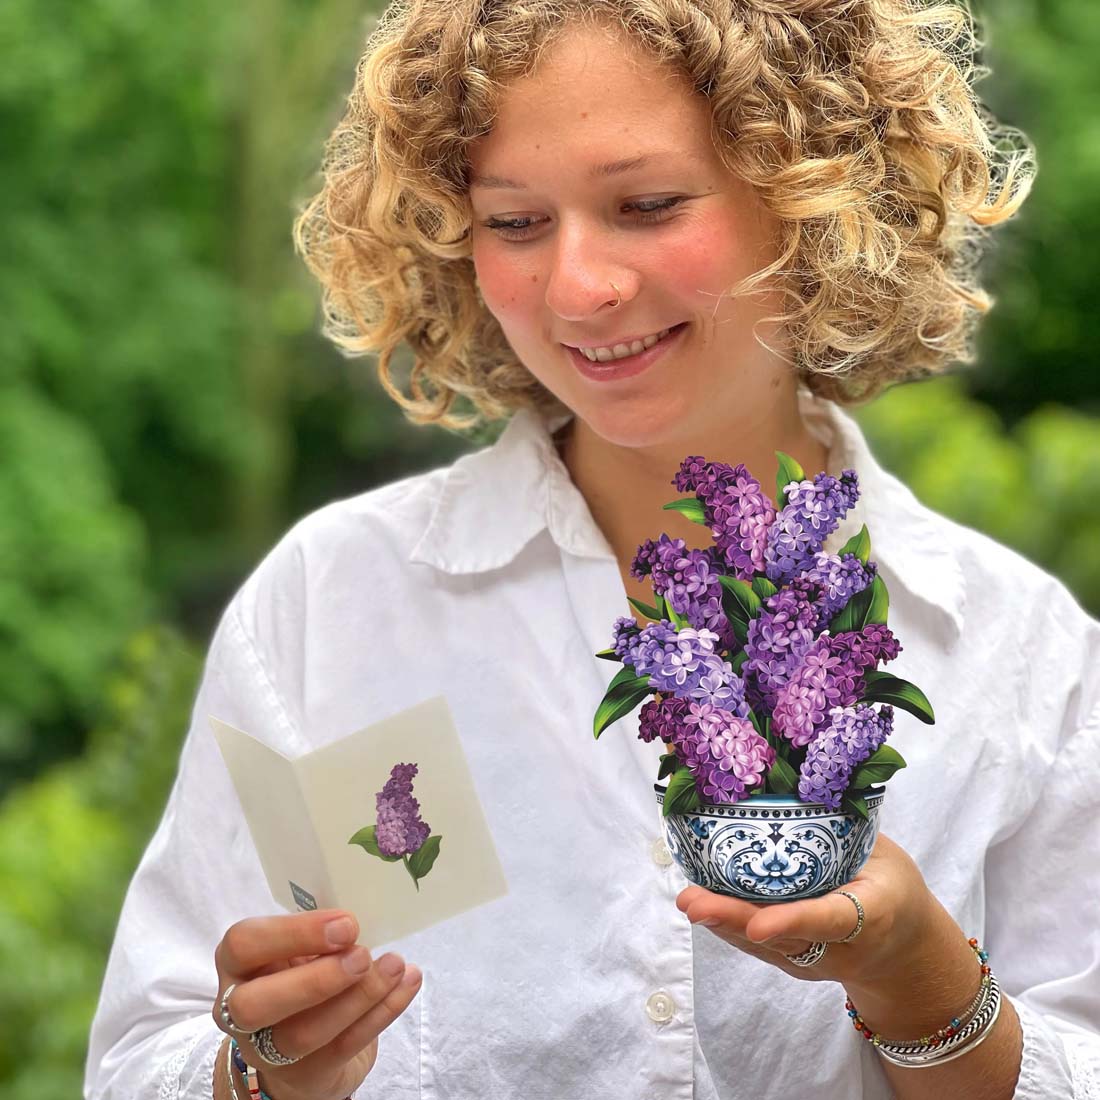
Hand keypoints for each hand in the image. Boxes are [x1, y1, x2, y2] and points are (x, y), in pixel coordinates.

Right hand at [212, 908, 420, 1099]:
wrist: (303, 1050)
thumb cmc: (301, 976)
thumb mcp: (299, 949)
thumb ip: (318, 934)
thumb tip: (363, 912)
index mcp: (238, 964)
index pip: (243, 944)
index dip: (292, 933)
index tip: (346, 924)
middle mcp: (239, 1010)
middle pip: (255, 1004)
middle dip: (315, 979)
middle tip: (363, 955)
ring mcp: (269, 1050)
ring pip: (303, 1032)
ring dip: (358, 996)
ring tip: (396, 966)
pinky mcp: (307, 1073)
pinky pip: (344, 1046)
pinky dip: (382, 1012)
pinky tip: (407, 983)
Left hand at [674, 832, 933, 987]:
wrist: (906, 952)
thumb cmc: (894, 887)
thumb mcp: (885, 855)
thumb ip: (846, 829)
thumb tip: (798, 779)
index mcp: (872, 915)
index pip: (829, 919)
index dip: (793, 920)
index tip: (758, 924)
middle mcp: (841, 948)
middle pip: (784, 938)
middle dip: (735, 920)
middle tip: (694, 903)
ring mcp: (817, 961)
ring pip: (765, 946)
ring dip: (723, 923)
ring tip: (688, 900)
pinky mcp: (797, 964)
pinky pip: (760, 947)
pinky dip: (730, 926)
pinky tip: (702, 904)